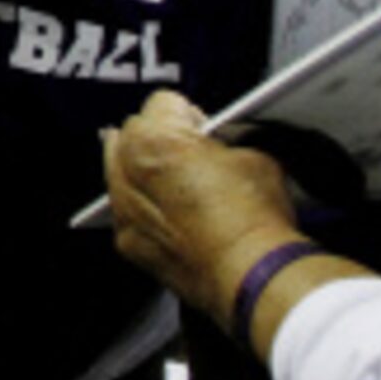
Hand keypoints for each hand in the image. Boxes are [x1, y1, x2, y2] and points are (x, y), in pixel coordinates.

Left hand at [103, 91, 301, 329]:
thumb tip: (227, 141)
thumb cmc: (254, 218)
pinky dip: (147, 212)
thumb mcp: (258, 156)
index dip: (191, 115)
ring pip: (122, 173)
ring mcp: (122, 207)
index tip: (204, 129)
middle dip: (162, 141)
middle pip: (134, 135)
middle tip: (195, 159)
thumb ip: (230, 139)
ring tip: (182, 188)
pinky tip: (178, 221)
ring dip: (146, 175)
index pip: (163, 102)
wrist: (253, 276)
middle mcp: (126, 168)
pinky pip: (128, 213)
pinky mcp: (126, 242)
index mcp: (154, 137)